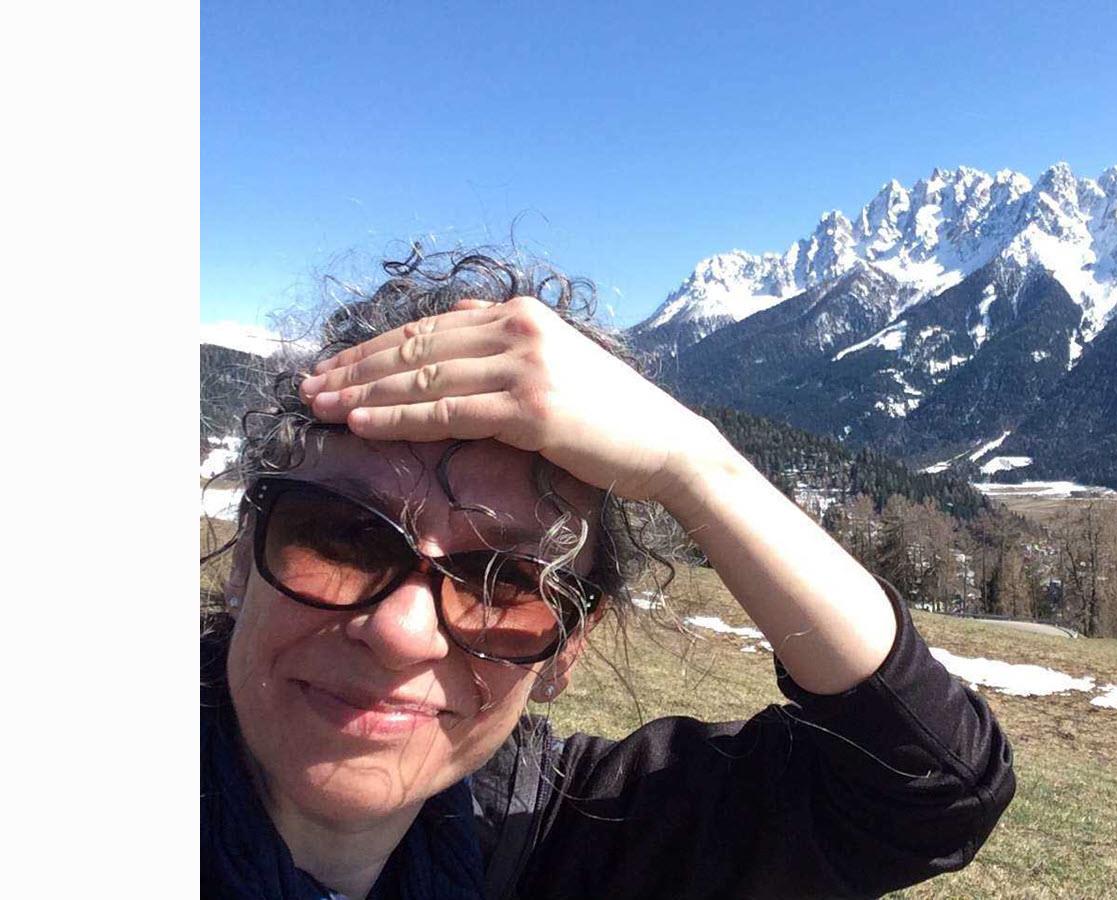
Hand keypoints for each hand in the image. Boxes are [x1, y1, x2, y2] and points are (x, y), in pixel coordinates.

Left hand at [297, 297, 725, 502]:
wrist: (666, 445)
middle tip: (309, 386)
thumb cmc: (612, 414)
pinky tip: (363, 424)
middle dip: (356, 368)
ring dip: (364, 394)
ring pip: (423, 377)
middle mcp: (519, 329)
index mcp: (521, 313)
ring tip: (321, 406)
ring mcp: (525, 366)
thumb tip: (461, 319)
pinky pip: (447, 411)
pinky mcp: (530, 408)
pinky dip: (398, 417)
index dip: (372, 348)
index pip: (428, 327)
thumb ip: (507, 338)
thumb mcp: (558, 359)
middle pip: (416, 346)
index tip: (331, 365)